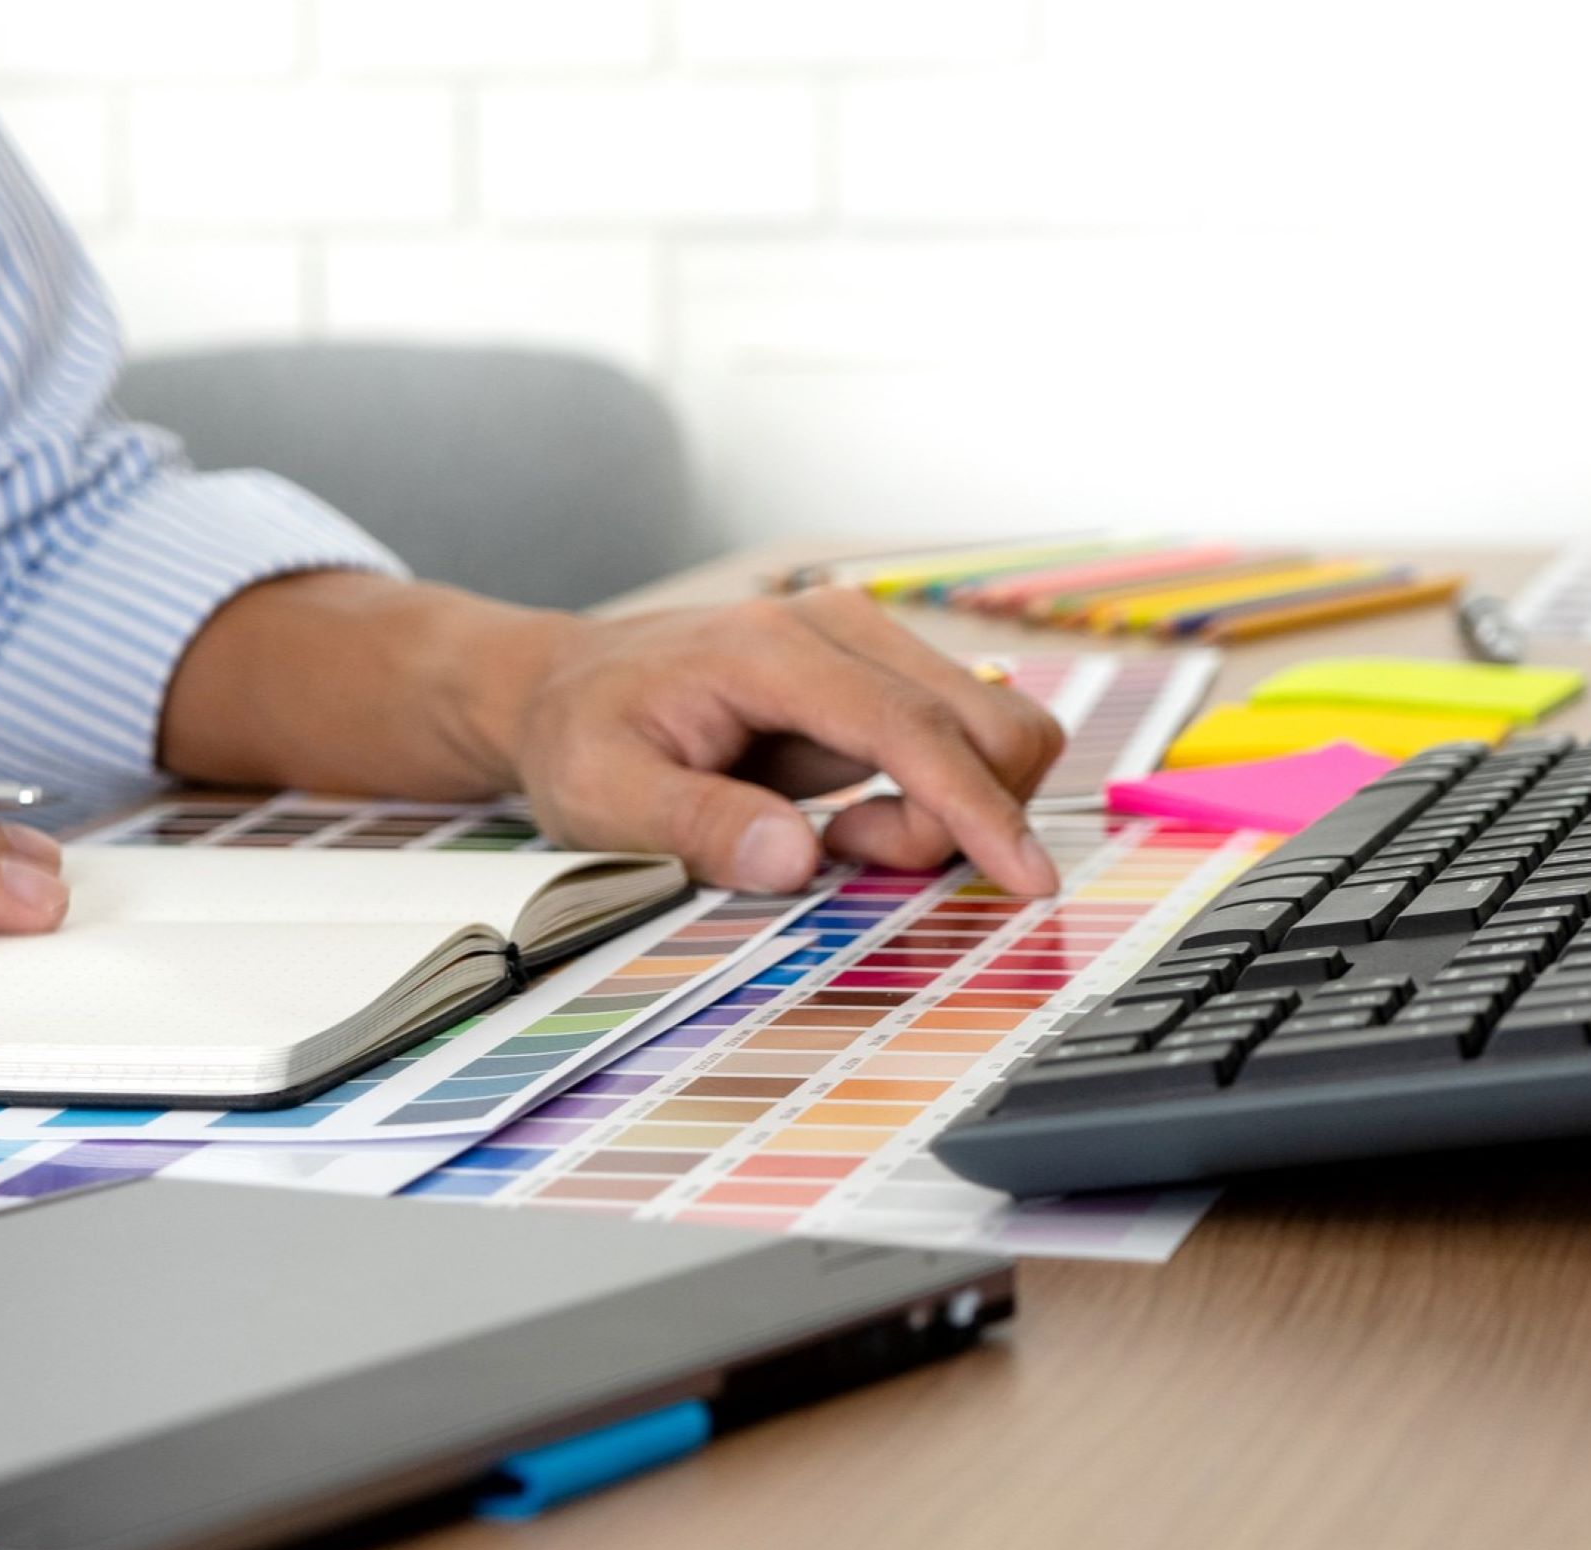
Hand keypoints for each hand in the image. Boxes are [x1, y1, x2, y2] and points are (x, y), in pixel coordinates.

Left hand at [162, 575, 1066, 895]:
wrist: (566, 685)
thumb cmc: (581, 736)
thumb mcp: (604, 796)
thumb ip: (697, 826)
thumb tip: (796, 858)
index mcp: (775, 651)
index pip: (913, 729)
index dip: (976, 809)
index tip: (1024, 880)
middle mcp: (842, 629)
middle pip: (990, 723)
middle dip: (958, 818)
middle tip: (851, 853)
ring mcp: (869, 648)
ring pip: (992, 735)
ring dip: (947, 812)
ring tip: (841, 837)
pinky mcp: (879, 680)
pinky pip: (960, 747)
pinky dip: (935, 802)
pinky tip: (848, 819)